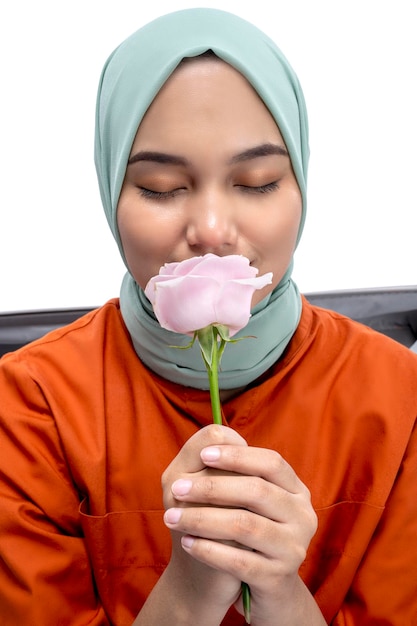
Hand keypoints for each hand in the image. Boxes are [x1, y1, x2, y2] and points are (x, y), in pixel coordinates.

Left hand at [163, 424, 317, 624]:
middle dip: (212, 487)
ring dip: (202, 518)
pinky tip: (187, 543)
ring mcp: (293, 548)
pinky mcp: (277, 578)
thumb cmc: (246, 531)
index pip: (271, 462)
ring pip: (245, 525)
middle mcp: (302, 516)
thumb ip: (234, 473)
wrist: (262, 588)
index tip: (204, 456)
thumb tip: (208, 446)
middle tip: (176, 488)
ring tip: (172, 517)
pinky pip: (239, 561)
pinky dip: (208, 549)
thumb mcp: (247, 501)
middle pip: (257, 491)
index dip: (238, 455)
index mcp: (296, 490)